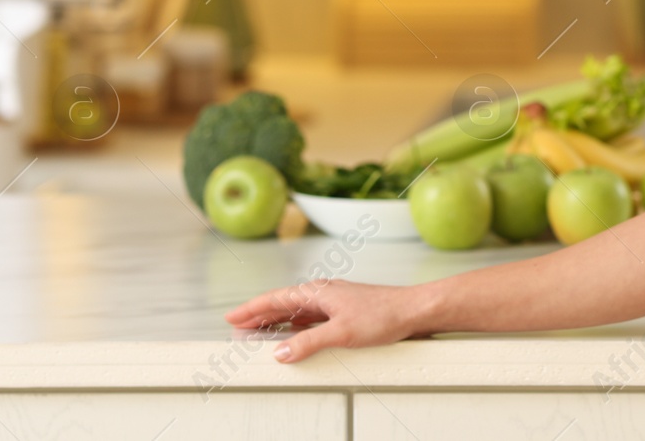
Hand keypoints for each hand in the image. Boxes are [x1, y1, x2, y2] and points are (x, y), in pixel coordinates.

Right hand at [224, 278, 430, 362]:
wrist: (413, 310)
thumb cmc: (382, 316)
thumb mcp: (342, 333)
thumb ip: (308, 343)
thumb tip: (280, 353)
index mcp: (318, 292)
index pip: (276, 299)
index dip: (252, 309)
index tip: (231, 317)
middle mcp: (323, 294)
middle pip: (282, 304)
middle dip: (259, 315)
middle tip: (237, 328)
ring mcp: (333, 302)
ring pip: (296, 312)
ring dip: (276, 322)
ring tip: (258, 333)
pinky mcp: (344, 312)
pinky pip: (310, 319)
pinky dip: (295, 327)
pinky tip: (294, 336)